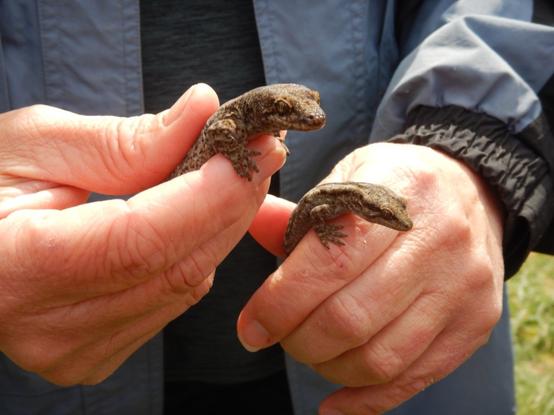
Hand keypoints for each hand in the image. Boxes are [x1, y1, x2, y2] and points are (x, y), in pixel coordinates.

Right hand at [0, 84, 285, 385]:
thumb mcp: (35, 145)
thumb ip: (124, 140)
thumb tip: (202, 111)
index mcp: (14, 272)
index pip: (138, 241)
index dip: (208, 195)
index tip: (254, 150)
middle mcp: (50, 330)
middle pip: (175, 268)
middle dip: (232, 204)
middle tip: (261, 152)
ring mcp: (78, 351)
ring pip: (185, 286)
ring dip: (222, 225)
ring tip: (236, 174)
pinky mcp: (99, 352)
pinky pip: (174, 299)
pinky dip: (199, 251)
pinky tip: (204, 214)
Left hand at [240, 143, 503, 413]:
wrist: (469, 189)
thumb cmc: (393, 188)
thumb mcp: (349, 180)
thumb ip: (301, 214)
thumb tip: (248, 224)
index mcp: (397, 194)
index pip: (330, 263)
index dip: (281, 303)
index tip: (252, 326)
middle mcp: (438, 240)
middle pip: (353, 319)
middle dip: (299, 341)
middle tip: (279, 337)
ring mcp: (463, 286)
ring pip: (382, 358)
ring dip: (329, 368)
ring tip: (309, 352)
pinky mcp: (476, 322)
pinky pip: (415, 378)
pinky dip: (367, 400)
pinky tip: (335, 402)